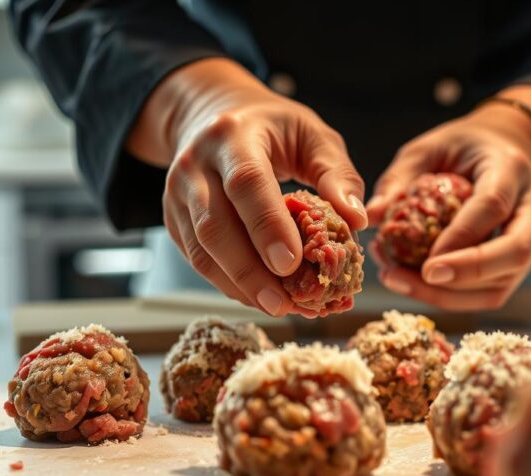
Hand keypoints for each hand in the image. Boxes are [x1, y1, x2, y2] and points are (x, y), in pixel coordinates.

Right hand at [127, 58, 366, 316]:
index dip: (267, 226)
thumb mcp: (311, 134)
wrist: (212, 114)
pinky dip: (228, 283)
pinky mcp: (173, 219)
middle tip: (284, 303)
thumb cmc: (272, 128)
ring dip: (238, 285)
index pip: (246, 183)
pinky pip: (197, 259)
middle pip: (214, 225)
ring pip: (200, 249)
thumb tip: (357, 219)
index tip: (292, 264)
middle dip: (249, 270)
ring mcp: (177, 193)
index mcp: (233, 134)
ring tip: (277, 306)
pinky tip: (259, 296)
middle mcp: (195, 163)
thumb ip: (336, 173)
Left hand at [366, 98, 530, 310]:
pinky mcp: (521, 262)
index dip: (460, 238)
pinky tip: (415, 285)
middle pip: (514, 253)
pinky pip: (491, 292)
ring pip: (501, 284)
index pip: (492, 207)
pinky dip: (452, 297)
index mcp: (511, 169)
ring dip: (450, 295)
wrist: (505, 150)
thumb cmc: (463, 147)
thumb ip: (401, 176)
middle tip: (421, 278)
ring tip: (399, 280)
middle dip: (466, 275)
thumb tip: (372, 214)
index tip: (426, 262)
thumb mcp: (429, 147)